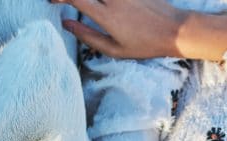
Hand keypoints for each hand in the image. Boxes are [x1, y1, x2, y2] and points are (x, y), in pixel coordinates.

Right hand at [52, 0, 226, 61]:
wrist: (175, 30)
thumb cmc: (145, 45)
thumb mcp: (115, 50)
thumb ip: (88, 36)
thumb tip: (66, 24)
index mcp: (107, 16)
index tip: (51, 1)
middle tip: (62, 1)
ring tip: (79, 3)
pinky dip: (103, 0)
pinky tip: (100, 5)